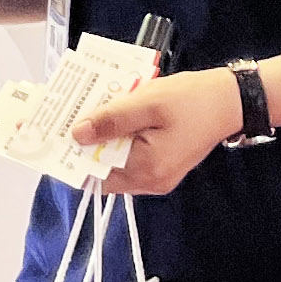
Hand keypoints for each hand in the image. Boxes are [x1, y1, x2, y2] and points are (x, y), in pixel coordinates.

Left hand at [70, 67, 243, 195]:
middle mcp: (150, 181)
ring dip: (99, 137)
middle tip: (62, 115)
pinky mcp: (161, 163)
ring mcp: (156, 175)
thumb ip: (111, 120)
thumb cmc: (192, 100)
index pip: (93, 175)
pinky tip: (108, 114)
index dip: (69, 156)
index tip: (49, 135)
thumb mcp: (147, 102)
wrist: (231, 100)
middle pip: (101, 168)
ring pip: (113, 160)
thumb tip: (76, 134)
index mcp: (146, 170)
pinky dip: (116, 137)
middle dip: (82, 143)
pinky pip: (129, 154)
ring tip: (82, 110)